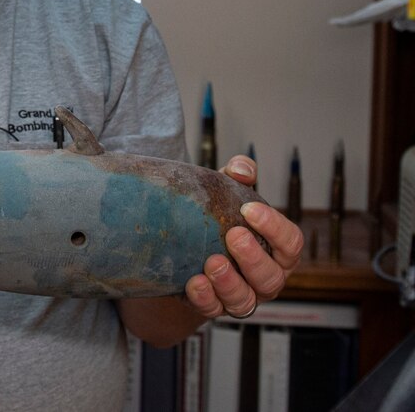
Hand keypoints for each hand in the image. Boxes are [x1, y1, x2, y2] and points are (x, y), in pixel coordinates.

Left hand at [184, 155, 303, 318]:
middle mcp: (266, 276)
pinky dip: (205, 298)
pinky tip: (194, 282)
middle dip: (253, 257)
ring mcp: (242, 295)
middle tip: (233, 235)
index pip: (291, 242)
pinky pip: (214, 310)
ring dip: (230, 282)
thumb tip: (242, 168)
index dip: (274, 227)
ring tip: (212, 262)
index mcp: (277, 250)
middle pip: (272, 276)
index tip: (250, 209)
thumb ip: (238, 177)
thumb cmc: (219, 219)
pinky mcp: (215, 306)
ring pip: (246, 300)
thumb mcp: (228, 194)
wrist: (187, 247)